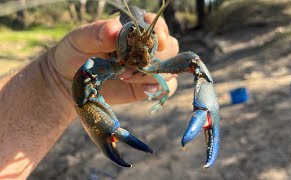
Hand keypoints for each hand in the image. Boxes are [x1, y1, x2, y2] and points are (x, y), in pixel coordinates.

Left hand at [50, 13, 178, 103]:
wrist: (70, 81)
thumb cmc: (74, 54)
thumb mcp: (80, 40)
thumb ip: (96, 33)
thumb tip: (114, 29)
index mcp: (133, 30)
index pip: (156, 26)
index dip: (159, 31)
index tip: (154, 39)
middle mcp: (145, 48)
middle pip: (170, 48)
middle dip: (156, 57)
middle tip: (129, 64)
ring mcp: (147, 68)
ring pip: (169, 68)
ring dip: (151, 74)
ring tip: (124, 76)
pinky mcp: (146, 86)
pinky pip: (166, 88)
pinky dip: (157, 89)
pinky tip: (141, 89)